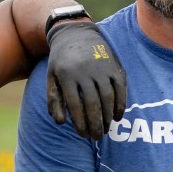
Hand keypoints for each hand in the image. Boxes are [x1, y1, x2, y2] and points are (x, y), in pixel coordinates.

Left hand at [46, 20, 126, 139]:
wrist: (75, 34)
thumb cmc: (61, 61)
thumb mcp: (52, 78)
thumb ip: (54, 100)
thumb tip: (61, 123)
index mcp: (67, 75)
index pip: (75, 105)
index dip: (80, 123)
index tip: (82, 135)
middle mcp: (85, 71)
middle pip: (93, 104)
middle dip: (95, 124)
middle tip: (96, 137)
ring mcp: (101, 67)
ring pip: (108, 97)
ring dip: (108, 117)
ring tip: (105, 129)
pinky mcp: (114, 66)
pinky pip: (120, 88)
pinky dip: (120, 104)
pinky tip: (117, 117)